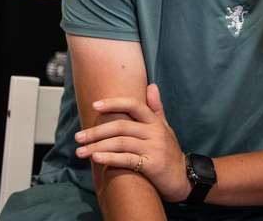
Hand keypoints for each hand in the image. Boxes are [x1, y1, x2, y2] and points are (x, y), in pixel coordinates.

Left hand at [75, 84, 189, 202]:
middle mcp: (154, 132)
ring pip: (120, 143)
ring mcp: (153, 148)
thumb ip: (156, 108)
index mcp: (155, 122)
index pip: (133, 105)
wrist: (184, 177)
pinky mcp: (152, 165)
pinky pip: (127, 159)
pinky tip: (96, 159)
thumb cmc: (170, 152)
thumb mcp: (165, 128)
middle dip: (97, 131)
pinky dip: (110, 158)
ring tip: (81, 151)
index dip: (114, 103)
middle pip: (121, 126)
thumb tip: (151, 85)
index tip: (95, 105)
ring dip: (97, 147)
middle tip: (78, 137)